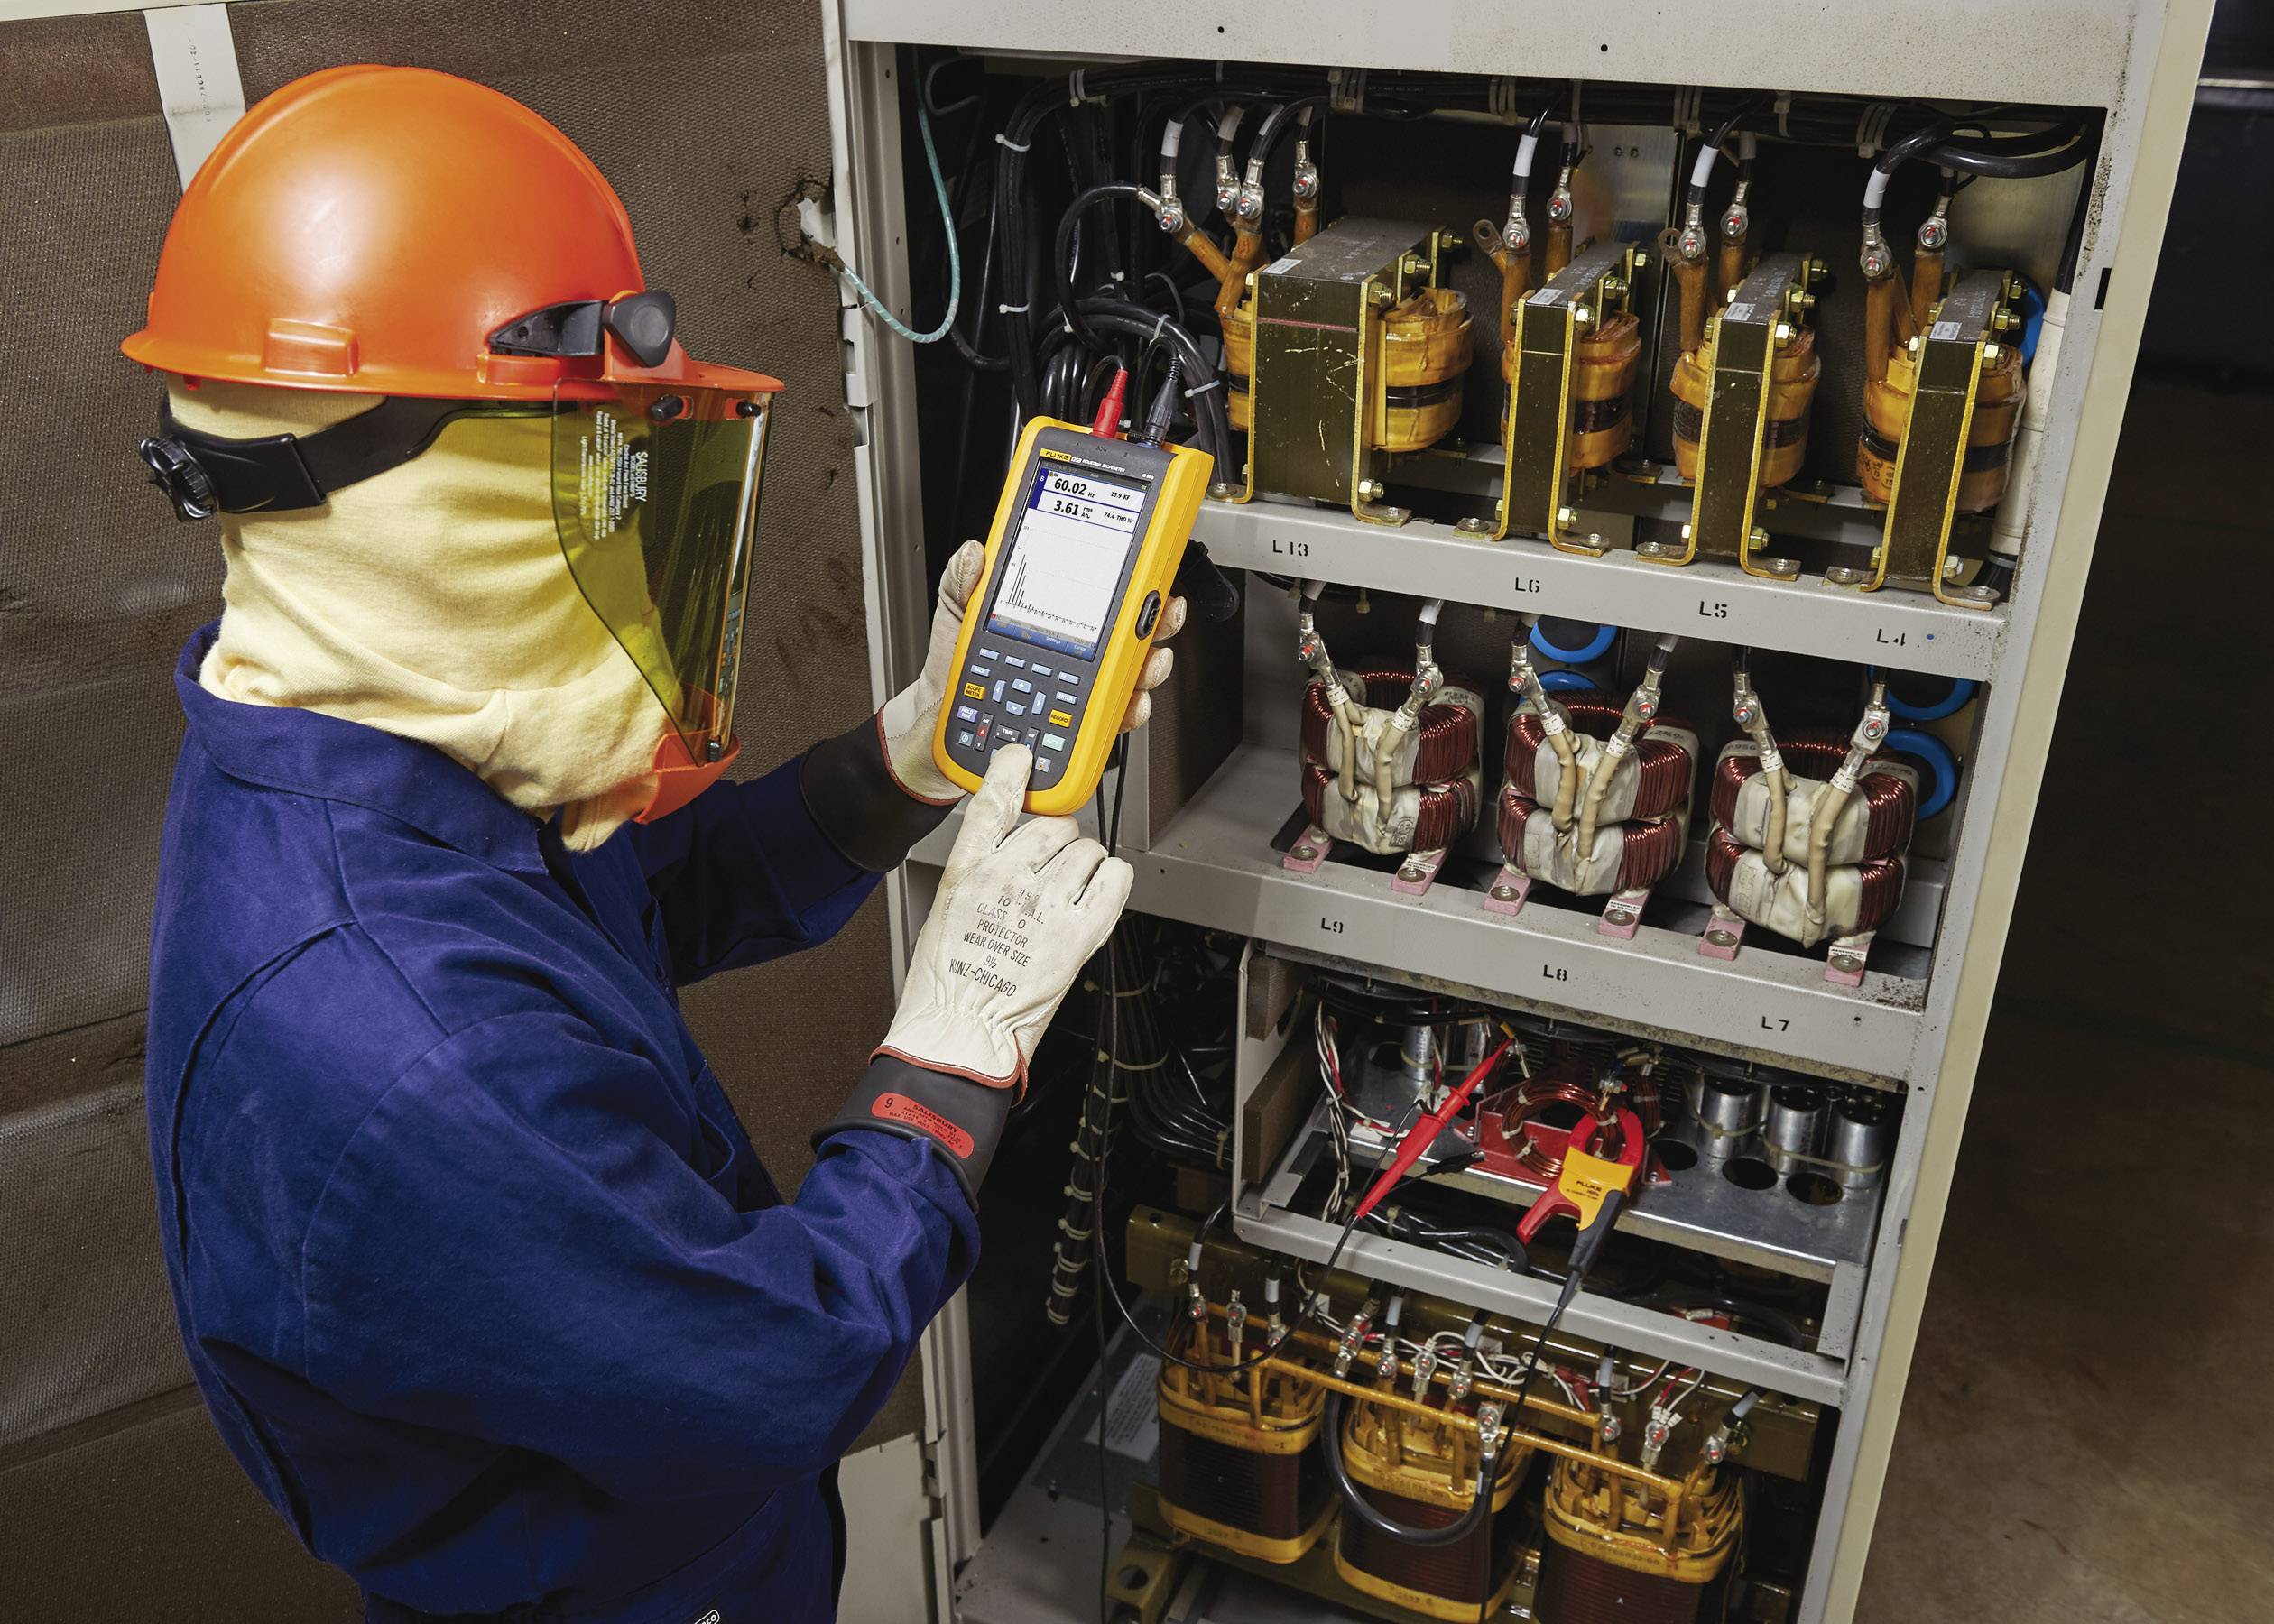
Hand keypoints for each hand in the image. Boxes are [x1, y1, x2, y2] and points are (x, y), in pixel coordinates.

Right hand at [875, 745, 1131, 1087]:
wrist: (960, 1035)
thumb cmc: (946, 985)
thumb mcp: (945, 910)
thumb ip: (979, 870)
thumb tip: (1011, 847)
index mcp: (967, 871)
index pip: (994, 799)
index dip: (1013, 769)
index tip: (1023, 758)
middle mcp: (1009, 880)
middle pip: (1055, 825)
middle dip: (1058, 840)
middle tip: (1051, 869)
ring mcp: (1047, 905)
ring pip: (1088, 850)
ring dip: (1085, 864)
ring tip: (1069, 892)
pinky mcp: (1080, 934)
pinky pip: (1115, 879)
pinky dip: (1112, 879)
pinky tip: (1098, 892)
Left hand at [878, 539, 1186, 802]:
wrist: (940, 728)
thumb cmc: (955, 674)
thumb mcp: (956, 619)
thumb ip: (963, 583)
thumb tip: (974, 553)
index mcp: (1054, 627)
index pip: (1102, 603)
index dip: (1134, 587)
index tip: (1150, 576)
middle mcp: (1074, 662)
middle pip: (1129, 643)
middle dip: (1155, 628)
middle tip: (1160, 618)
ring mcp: (1077, 699)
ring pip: (1129, 684)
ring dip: (1148, 674)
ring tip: (1148, 664)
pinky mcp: (1073, 735)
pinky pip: (1109, 726)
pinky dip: (1125, 717)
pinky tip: (1127, 706)